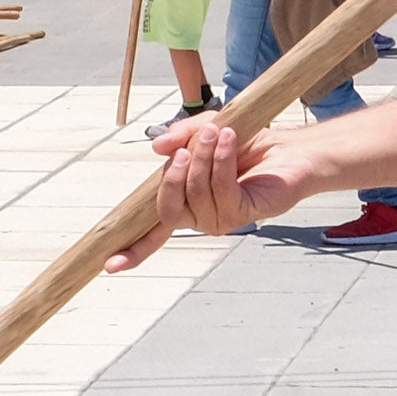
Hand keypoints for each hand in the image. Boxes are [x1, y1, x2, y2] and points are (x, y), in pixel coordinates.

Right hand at [114, 115, 307, 266]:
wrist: (288, 148)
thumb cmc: (245, 143)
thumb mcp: (204, 130)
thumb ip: (180, 137)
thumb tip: (157, 149)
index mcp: (184, 202)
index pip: (152, 233)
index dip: (132, 250)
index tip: (109, 265)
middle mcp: (199, 217)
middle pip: (168, 209)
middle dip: (174, 175)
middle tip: (190, 145)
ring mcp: (220, 219)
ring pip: (196, 193)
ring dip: (204, 157)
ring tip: (219, 132)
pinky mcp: (243, 213)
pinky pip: (221, 188)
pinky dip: (222, 160)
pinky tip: (230, 140)